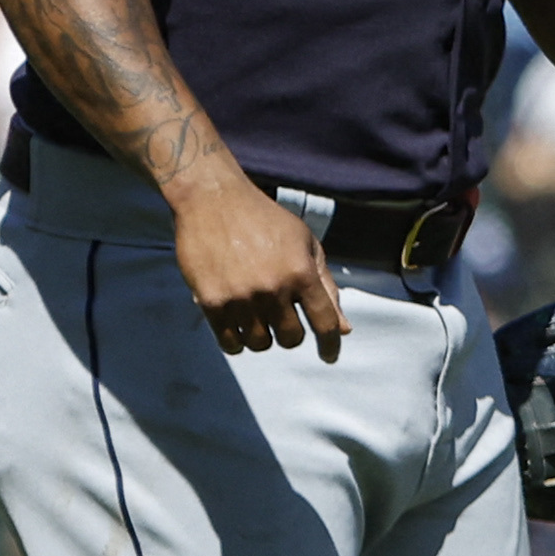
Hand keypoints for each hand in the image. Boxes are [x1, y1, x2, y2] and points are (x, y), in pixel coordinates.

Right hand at [167, 172, 342, 359]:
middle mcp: (272, 288)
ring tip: (256, 316)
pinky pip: (230, 343)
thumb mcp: (304, 243)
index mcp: (301, 272)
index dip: (331, 345)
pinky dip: (237, 340)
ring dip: (262, 336)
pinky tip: (237, 326)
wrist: (213, 199)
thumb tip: (343, 328)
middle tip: (280, 317)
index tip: (328, 355)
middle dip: (290, 333)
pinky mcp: (211, 302)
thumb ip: (325, 286)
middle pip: (291, 339)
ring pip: (260, 344)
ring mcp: (240, 297)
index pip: (324, 323)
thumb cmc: (264, 220)